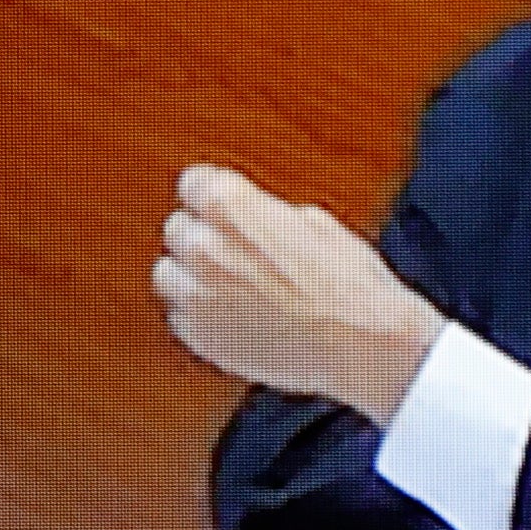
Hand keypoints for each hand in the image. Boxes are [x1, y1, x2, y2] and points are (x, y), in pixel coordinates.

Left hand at [152, 163, 442, 420]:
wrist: (362, 345)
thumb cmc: (349, 285)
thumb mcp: (313, 222)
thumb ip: (263, 215)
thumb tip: (252, 220)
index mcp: (230, 206)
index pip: (192, 184)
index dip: (212, 197)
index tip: (219, 208)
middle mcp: (204, 247)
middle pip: (177, 229)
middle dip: (204, 237)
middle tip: (235, 254)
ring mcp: (196, 295)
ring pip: (168, 275)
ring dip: (192, 278)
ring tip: (231, 288)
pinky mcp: (198, 337)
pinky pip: (181, 318)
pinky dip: (201, 317)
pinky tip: (236, 318)